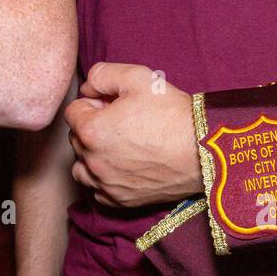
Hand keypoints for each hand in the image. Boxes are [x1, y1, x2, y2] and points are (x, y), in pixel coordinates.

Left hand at [65, 62, 202, 207]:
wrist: (203, 150)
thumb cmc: (172, 114)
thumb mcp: (138, 77)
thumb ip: (102, 74)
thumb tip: (88, 88)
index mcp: (91, 130)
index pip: (73, 111)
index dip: (95, 102)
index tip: (116, 104)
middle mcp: (93, 161)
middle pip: (77, 139)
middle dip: (93, 127)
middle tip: (123, 122)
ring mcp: (106, 184)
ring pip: (82, 168)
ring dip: (92, 156)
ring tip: (118, 146)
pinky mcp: (121, 200)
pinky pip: (98, 191)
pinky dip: (104, 179)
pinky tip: (123, 167)